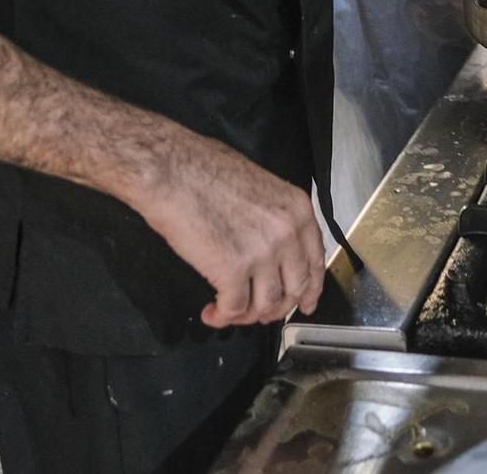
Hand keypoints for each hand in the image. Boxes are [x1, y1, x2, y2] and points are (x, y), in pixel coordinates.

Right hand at [132, 129, 324, 328]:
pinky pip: (234, 309)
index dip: (310, 289)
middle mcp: (287, 232)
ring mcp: (263, 253)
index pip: (315, 260)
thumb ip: (274, 218)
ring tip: (226, 311)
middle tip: (257, 313)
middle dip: (276, 308)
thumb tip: (272, 248)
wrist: (170, 171)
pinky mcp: (234, 271)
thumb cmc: (203, 170)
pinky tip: (210, 312)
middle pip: (295, 288)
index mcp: (297, 209)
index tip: (305, 304)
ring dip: (245, 315)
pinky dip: (222, 317)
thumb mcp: (258, 186)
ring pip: (266, 305)